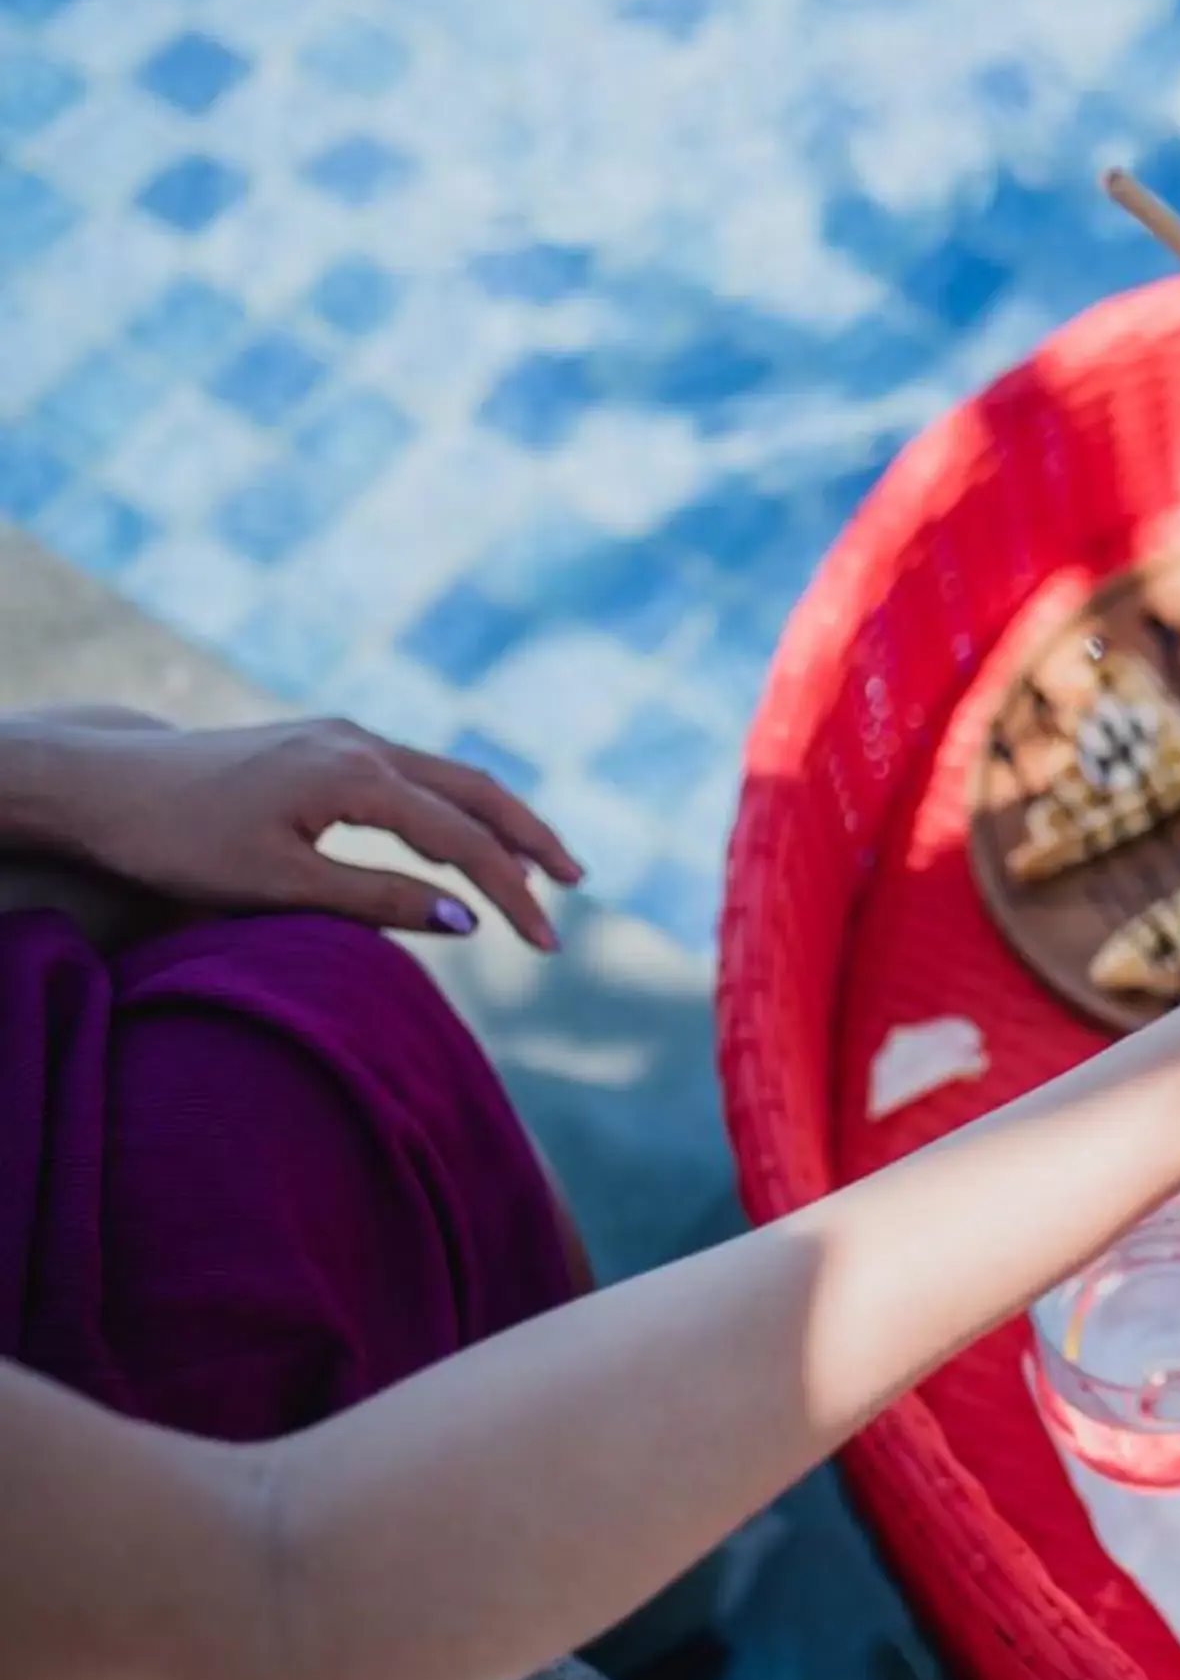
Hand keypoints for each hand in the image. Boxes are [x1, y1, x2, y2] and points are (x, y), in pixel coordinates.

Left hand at [28, 715, 583, 948]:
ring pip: (450, 776)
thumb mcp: (276, 885)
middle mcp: (362, 743)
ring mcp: (344, 735)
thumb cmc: (178, 841)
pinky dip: (457, 807)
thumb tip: (466, 920)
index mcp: (356, 776)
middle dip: (533, 839)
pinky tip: (464, 836)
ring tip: (542, 863)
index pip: (462, 841)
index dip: (513, 893)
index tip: (547, 944)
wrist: (101, 783)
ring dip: (500, 820)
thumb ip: (375, 900)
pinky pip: (416, 773)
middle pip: (477, 791)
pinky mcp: (326, 743)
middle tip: (579, 883)